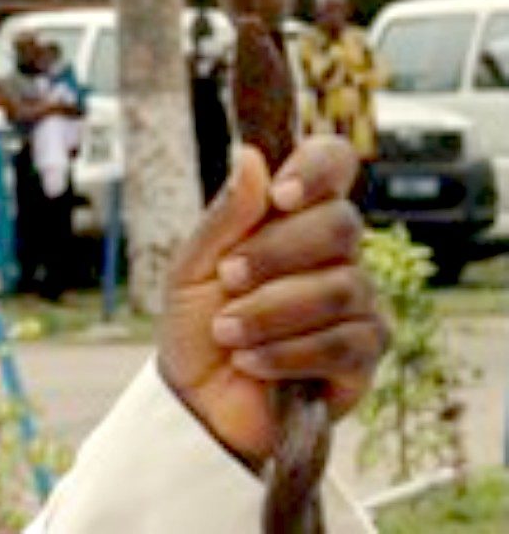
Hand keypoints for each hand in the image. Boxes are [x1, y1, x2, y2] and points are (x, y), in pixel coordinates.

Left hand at [158, 136, 385, 467]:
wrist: (199, 399)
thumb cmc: (197, 324)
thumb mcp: (191, 268)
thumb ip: (224, 217)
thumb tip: (249, 155)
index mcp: (293, 218)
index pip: (333, 164)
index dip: (316, 170)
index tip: (280, 195)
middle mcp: (335, 254)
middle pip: (340, 225)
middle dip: (274, 254)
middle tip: (227, 278)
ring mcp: (358, 302)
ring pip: (340, 287)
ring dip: (270, 311)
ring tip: (227, 331)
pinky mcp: (365, 354)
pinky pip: (342, 341)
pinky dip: (285, 352)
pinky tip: (251, 361)